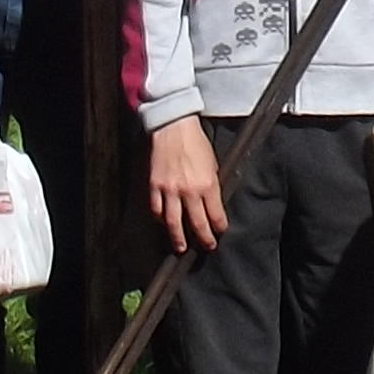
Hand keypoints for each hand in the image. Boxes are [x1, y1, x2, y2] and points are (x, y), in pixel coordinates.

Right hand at [146, 115, 227, 251]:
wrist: (174, 127)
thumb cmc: (195, 142)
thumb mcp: (213, 164)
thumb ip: (212, 185)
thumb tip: (213, 202)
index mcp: (207, 184)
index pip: (216, 215)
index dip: (219, 227)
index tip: (219, 232)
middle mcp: (189, 190)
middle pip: (197, 224)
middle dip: (203, 239)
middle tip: (206, 246)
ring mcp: (170, 189)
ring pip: (173, 222)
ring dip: (177, 238)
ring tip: (180, 246)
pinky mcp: (154, 185)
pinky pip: (156, 209)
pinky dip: (160, 219)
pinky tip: (163, 223)